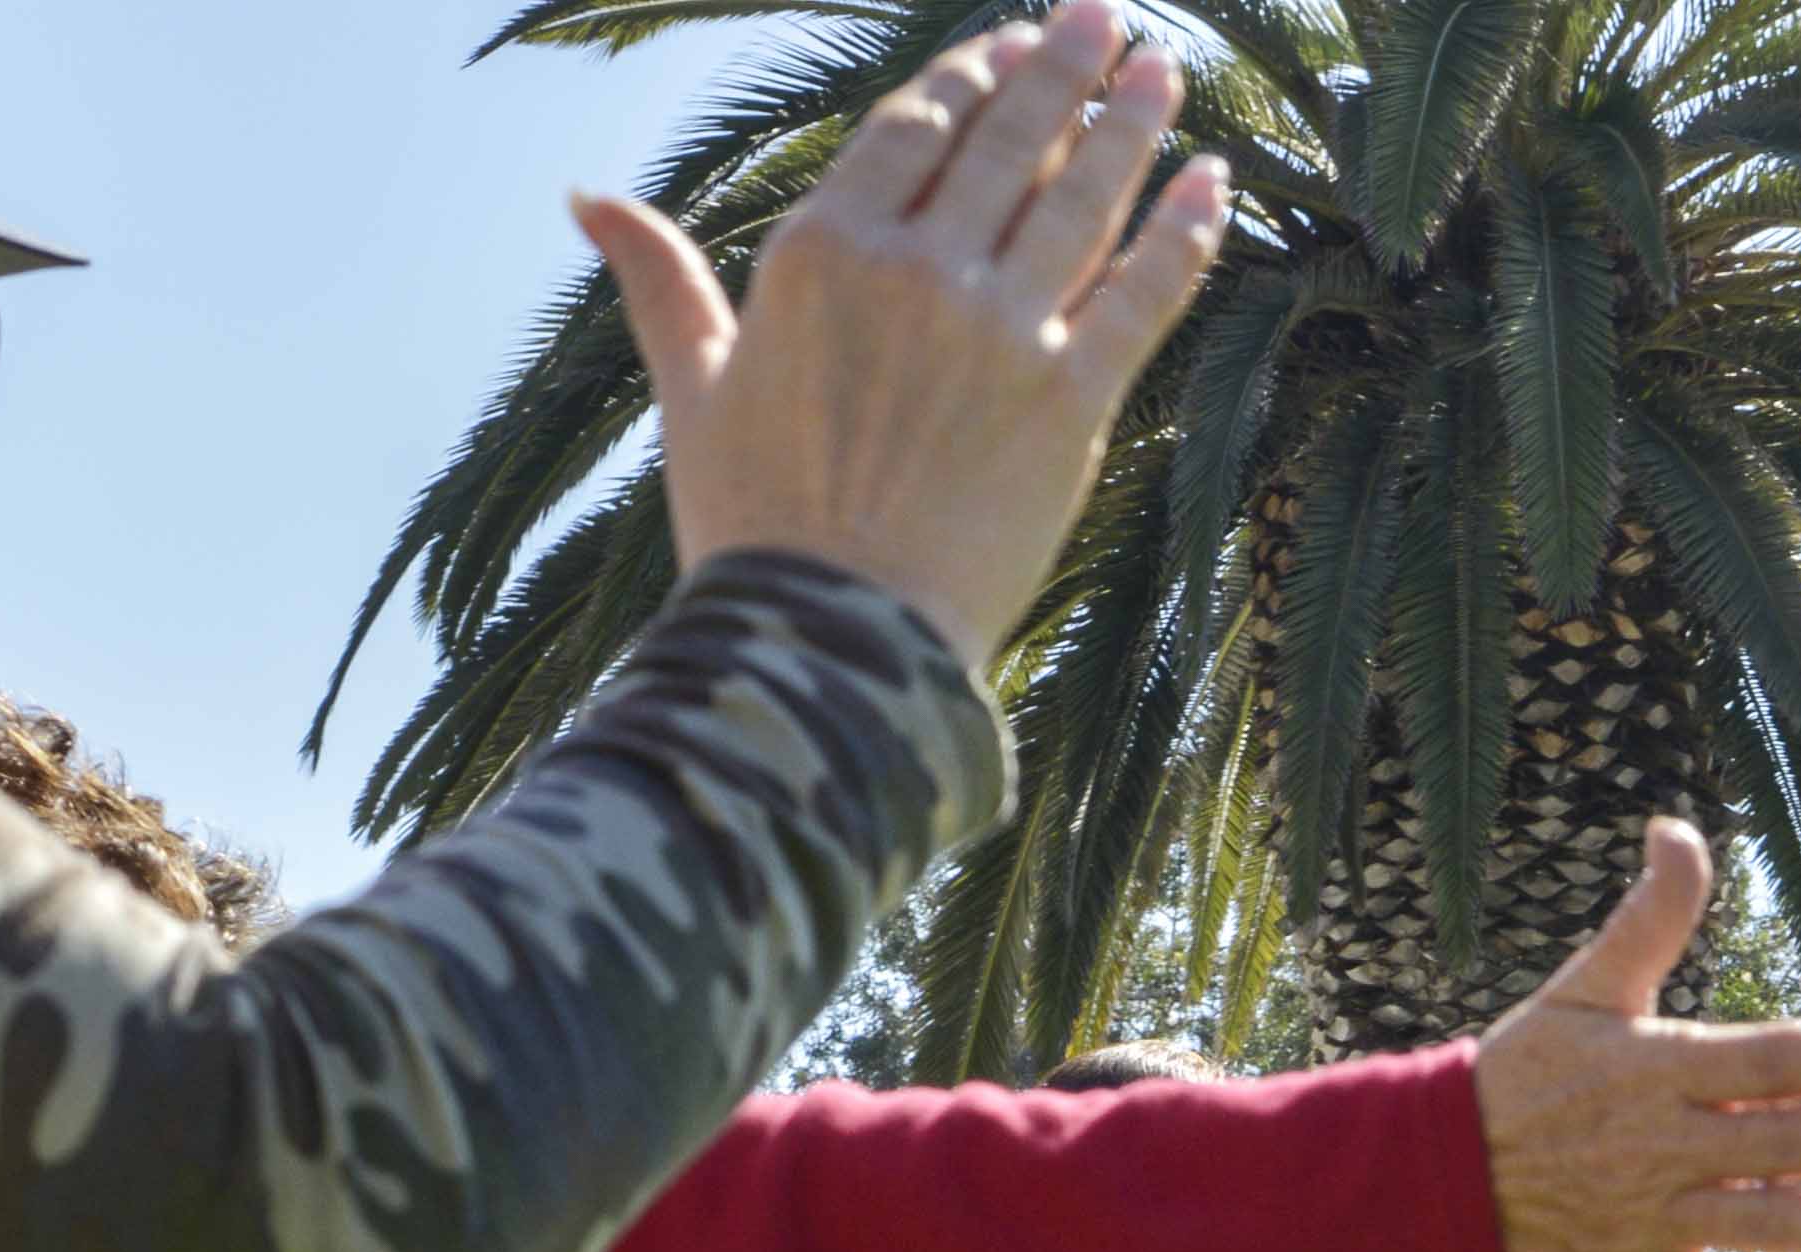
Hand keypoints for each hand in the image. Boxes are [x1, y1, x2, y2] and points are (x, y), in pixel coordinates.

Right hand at [582, 5, 1231, 671]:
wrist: (831, 639)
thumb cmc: (754, 521)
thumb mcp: (691, 383)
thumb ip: (659, 281)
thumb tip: (589, 198)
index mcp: (821, 251)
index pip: (917, 127)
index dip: (975, 75)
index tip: (1013, 41)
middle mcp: (914, 270)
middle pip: (1008, 139)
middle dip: (1064, 68)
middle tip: (1105, 17)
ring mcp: (998, 330)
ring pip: (1082, 197)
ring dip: (1132, 125)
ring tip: (1163, 72)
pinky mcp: (1070, 399)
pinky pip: (1141, 292)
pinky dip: (1183, 232)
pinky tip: (1211, 183)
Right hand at [1474, 824, 1800, 1251]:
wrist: (1435, 1173)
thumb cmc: (1522, 1072)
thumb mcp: (1582, 986)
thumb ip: (1648, 917)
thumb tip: (1678, 829)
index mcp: (1662, 1066)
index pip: (1773, 1058)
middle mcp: (1666, 1145)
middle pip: (1789, 1143)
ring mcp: (1653, 1219)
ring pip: (1765, 1224)